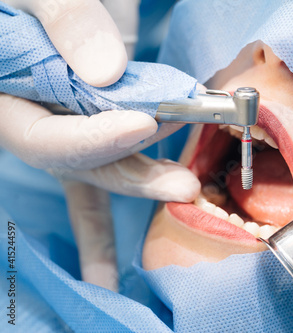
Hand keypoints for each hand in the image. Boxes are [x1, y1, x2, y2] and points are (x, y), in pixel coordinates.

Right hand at [1, 0, 200, 290]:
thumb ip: (64, 20)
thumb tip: (107, 72)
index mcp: (6, 99)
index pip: (46, 136)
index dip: (94, 139)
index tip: (143, 124)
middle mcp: (32, 122)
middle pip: (81, 166)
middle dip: (133, 175)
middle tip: (181, 185)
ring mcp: (62, 127)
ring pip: (101, 168)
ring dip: (144, 176)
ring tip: (185, 185)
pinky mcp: (89, 126)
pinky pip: (100, 173)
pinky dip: (116, 204)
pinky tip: (106, 275)